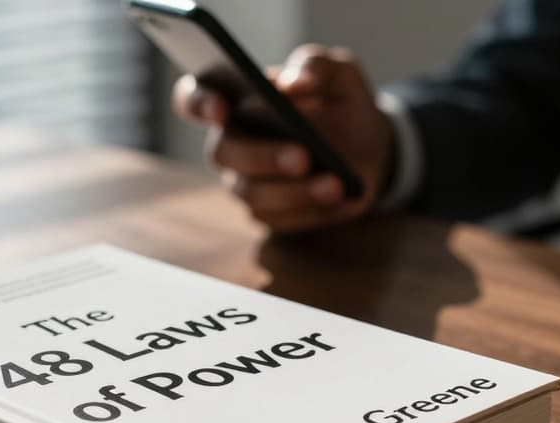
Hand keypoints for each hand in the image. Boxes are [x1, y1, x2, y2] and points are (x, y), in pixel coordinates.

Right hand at [172, 44, 394, 233]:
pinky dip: (310, 209)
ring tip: (334, 184)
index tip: (220, 107)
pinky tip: (339, 197)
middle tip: (302, 156)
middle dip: (261, 156)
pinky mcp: (267, 213)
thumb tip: (293, 84)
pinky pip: (279, 218)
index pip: (191, 99)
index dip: (197, 103)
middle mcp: (229, 143)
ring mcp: (244, 182)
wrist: (367, 148)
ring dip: (293, 191)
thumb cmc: (338, 103)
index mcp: (232, 99)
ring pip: (250, 193)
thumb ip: (315, 66)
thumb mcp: (338, 74)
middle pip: (222, 153)